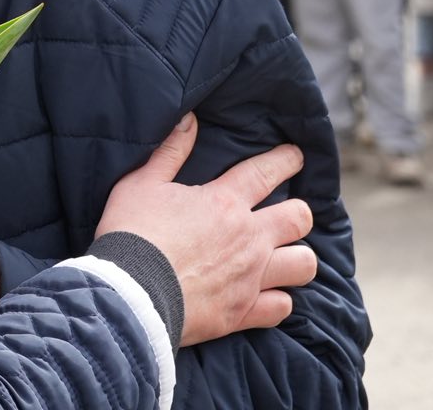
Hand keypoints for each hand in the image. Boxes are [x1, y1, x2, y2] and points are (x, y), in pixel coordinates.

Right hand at [97, 114, 317, 346]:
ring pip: (303, 264)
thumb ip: (169, 152)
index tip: (295, 155)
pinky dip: (277, 300)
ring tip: (283, 256)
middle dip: (299, 212)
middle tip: (289, 212)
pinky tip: (266, 295)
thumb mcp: (141, 184)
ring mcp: (250, 277)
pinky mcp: (243, 312)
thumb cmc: (131, 234)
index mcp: (224, 203)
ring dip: (296, 258)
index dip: (286, 160)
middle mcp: (248, 238)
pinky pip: (281, 306)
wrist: (129, 295)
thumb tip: (189, 120)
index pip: (266, 172)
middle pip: (299, 218)